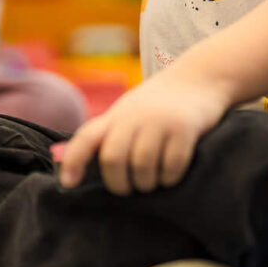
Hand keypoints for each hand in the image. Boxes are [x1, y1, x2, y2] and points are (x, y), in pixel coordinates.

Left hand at [56, 67, 230, 194]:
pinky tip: (170, 175)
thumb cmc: (158, 104)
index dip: (73, 161)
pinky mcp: (185, 129)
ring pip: (142, 167)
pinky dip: (169, 179)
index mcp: (116, 115)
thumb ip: (108, 135)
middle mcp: (135, 117)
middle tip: (127, 189)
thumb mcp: (129, 112)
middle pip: (113, 158)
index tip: (68, 183)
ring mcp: (160, 122)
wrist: (199, 77)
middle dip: (118, 184)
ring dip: (145, 184)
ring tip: (150, 183)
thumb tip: (77, 167)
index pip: (87, 137)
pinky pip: (171, 167)